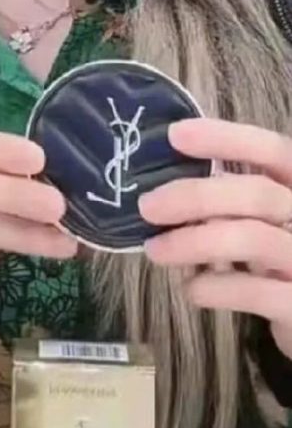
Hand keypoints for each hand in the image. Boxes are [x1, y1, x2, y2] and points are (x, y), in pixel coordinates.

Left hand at [140, 118, 291, 358]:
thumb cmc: (281, 257)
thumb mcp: (265, 220)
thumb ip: (234, 201)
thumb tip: (169, 187)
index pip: (273, 150)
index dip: (227, 138)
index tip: (176, 135)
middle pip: (258, 194)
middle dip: (197, 196)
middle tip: (148, 206)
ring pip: (252, 239)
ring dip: (194, 242)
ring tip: (155, 250)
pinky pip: (256, 292)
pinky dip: (217, 288)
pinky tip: (191, 289)